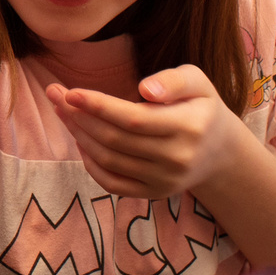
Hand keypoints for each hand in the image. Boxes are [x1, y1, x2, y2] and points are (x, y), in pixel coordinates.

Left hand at [45, 65, 249, 198]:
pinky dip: (90, 163)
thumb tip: (145, 89)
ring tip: (63, 111)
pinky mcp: (153, 194)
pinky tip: (80, 139)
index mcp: (189, 127)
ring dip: (79, 135)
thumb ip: (173, 80)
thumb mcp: (197, 82)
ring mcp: (164, 181)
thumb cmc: (200, 107)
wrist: (219, 152)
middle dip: (79, 117)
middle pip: (116, 140)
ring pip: (109, 160)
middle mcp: (177, 159)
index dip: (99, 106)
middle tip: (55, 94)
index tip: (70, 92)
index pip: (134, 119)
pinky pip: (111, 183)